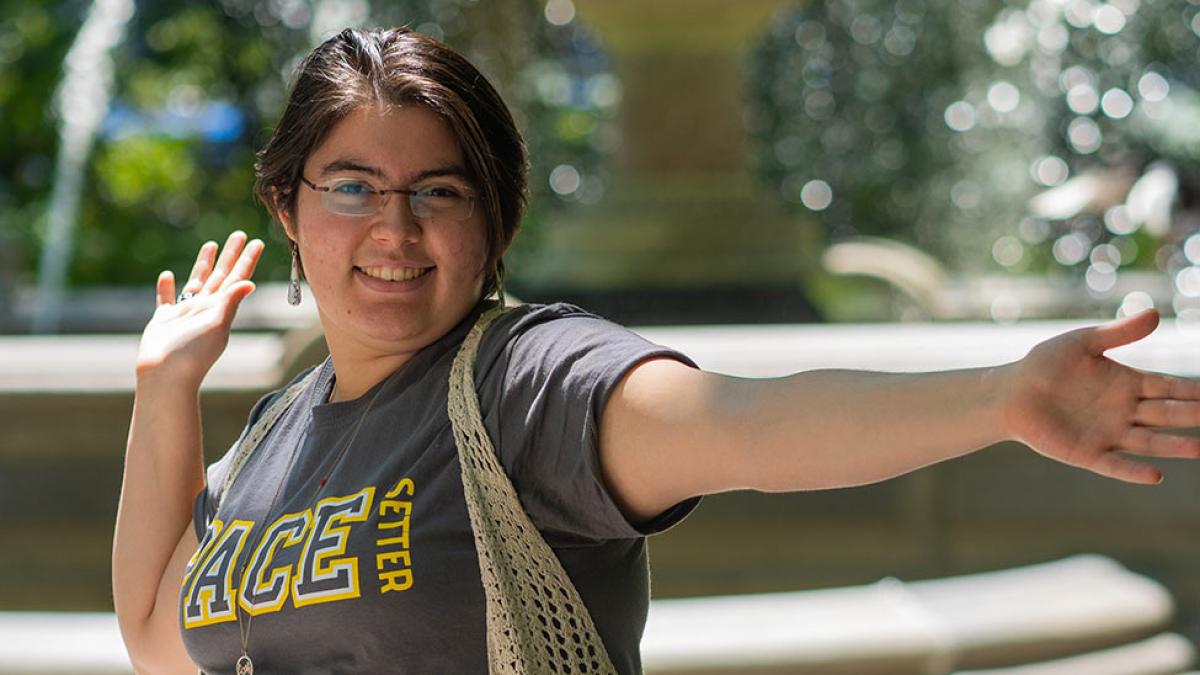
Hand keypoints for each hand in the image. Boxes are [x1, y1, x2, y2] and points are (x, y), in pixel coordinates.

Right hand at [136, 231, 263, 387]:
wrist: (165, 375)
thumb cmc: (193, 353)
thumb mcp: (216, 325)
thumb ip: (230, 302)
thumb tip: (249, 283)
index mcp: (220, 308)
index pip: (237, 278)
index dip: (247, 260)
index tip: (257, 241)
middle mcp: (205, 308)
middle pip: (220, 275)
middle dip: (230, 255)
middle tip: (239, 234)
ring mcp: (184, 314)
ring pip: (196, 281)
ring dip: (203, 264)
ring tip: (210, 244)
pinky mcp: (163, 321)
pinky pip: (166, 300)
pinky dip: (166, 288)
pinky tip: (167, 275)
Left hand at [1004, 308, 1199, 483]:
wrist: (1010, 393)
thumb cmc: (1044, 365)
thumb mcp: (1082, 343)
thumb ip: (1118, 333)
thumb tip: (1156, 314)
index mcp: (1128, 384)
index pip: (1170, 388)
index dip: (1195, 391)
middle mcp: (1125, 411)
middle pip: (1167, 415)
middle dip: (1194, 416)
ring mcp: (1108, 434)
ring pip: (1149, 442)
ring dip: (1174, 446)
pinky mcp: (1087, 453)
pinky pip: (1115, 465)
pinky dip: (1134, 471)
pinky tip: (1155, 475)